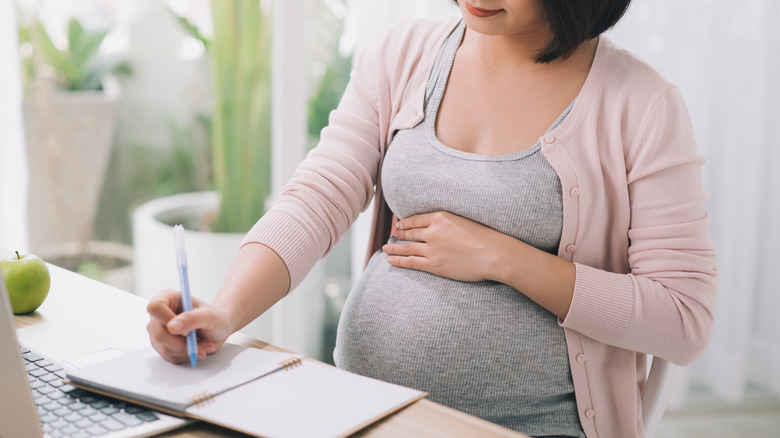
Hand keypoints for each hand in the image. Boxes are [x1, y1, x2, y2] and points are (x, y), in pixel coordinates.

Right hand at [146, 289, 232, 363]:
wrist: (218, 330)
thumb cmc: (215, 318)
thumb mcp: (210, 316)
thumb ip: (192, 318)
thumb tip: (172, 326)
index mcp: (168, 298)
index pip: (155, 307)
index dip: (167, 319)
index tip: (185, 330)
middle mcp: (159, 315)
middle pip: (158, 332)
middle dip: (181, 343)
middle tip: (200, 345)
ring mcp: (158, 331)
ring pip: (164, 347)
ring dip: (187, 350)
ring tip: (203, 345)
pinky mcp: (162, 346)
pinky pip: (170, 356)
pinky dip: (186, 355)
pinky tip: (196, 348)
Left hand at [382, 211, 504, 281]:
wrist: (493, 254)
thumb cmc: (485, 238)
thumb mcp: (464, 221)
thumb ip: (449, 223)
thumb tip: (441, 226)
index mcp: (440, 217)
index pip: (417, 219)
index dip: (406, 222)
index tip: (400, 224)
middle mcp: (432, 231)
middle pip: (410, 232)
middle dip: (399, 234)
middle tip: (393, 235)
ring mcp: (431, 249)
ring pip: (407, 247)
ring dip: (394, 247)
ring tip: (386, 248)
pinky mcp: (433, 265)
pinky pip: (411, 262)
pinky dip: (398, 261)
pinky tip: (390, 260)